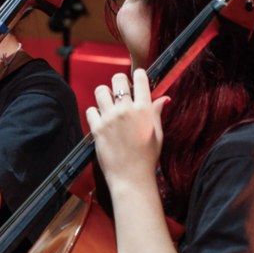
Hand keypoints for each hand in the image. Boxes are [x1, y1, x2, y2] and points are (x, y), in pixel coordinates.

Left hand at [85, 70, 168, 186]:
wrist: (131, 176)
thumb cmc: (147, 157)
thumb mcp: (157, 133)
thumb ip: (156, 113)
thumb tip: (164, 98)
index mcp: (144, 109)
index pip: (140, 79)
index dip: (138, 76)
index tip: (136, 80)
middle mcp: (126, 110)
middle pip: (118, 79)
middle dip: (119, 83)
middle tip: (120, 92)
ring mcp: (110, 118)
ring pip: (101, 91)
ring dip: (104, 95)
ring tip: (108, 104)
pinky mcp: (97, 128)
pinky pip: (90, 110)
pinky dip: (94, 113)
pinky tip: (100, 120)